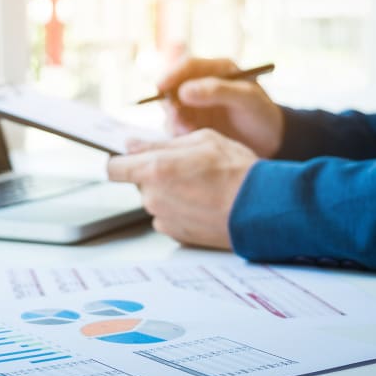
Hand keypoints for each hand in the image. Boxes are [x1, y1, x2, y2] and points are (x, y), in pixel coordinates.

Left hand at [107, 129, 257, 248]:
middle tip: (186, 167)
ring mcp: (164, 219)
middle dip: (155, 174)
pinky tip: (203, 202)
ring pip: (156, 200)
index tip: (131, 159)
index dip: (121, 162)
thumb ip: (159, 143)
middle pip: (139, 183)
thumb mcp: (201, 140)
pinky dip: (180, 210)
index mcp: (154, 169)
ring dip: (169, 192)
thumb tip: (131, 145)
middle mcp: (153, 197)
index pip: (113, 168)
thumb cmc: (237, 170)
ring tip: (201, 185)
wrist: (262, 208)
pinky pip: (169, 217)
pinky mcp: (177, 235)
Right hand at [157, 57, 284, 157]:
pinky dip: (179, 135)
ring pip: (172, 110)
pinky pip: (176, 128)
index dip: (171, 74)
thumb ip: (217, 91)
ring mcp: (195, 107)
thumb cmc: (263, 114)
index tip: (161, 87)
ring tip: (192, 132)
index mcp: (216, 70)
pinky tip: (194, 140)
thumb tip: (183, 91)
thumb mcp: (247, 99)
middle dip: (171, 104)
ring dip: (175, 122)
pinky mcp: (193, 126)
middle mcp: (201, 86)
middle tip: (179, 119)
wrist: (271, 142)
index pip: (187, 66)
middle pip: (172, 88)